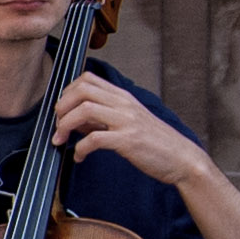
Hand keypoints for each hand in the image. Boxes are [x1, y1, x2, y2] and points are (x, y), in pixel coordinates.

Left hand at [48, 75, 212, 193]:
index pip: (87, 79)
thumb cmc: (155, 142)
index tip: (61, 110)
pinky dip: (80, 148)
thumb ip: (102, 118)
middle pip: (81, 89)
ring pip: (84, 110)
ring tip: (61, 140)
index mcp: (123, 97)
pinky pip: (94, 139)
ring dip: (65, 125)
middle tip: (57, 125)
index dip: (66, 92)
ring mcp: (127, 121)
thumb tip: (75, 120)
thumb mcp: (128, 122)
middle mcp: (124, 104)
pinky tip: (79, 157)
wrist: (182, 159)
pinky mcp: (128, 140)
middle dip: (61, 106)